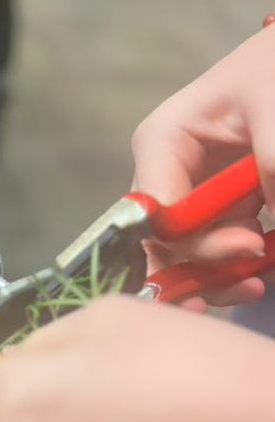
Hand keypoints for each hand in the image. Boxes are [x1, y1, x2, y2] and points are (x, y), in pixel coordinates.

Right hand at [131, 19, 274, 311]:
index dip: (197, 241)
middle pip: (163, 245)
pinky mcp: (215, 211)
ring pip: (183, 260)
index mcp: (162, 142)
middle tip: (252, 279)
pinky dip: (232, 272)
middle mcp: (164, 174)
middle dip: (203, 271)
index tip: (251, 244)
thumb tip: (271, 230)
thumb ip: (272, 163)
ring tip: (258, 279)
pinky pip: (210, 257)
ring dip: (218, 280)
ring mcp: (189, 196)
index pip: (158, 212)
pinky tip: (257, 274)